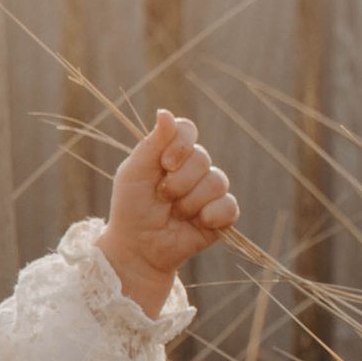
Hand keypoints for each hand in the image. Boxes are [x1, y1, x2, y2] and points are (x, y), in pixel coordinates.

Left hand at [97, 109, 238, 316]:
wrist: (138, 248)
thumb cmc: (132, 208)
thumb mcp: (134, 173)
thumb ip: (152, 144)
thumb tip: (165, 112)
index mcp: (172, 153)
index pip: (187, 130)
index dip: (181, 145)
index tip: (165, 164)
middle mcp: (194, 168)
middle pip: (202, 158)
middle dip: (178, 182)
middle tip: (162, 197)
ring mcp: (209, 191)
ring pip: (216, 182)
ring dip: (190, 202)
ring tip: (175, 214)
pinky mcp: (220, 215)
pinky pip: (229, 206)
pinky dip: (211, 215)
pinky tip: (197, 223)